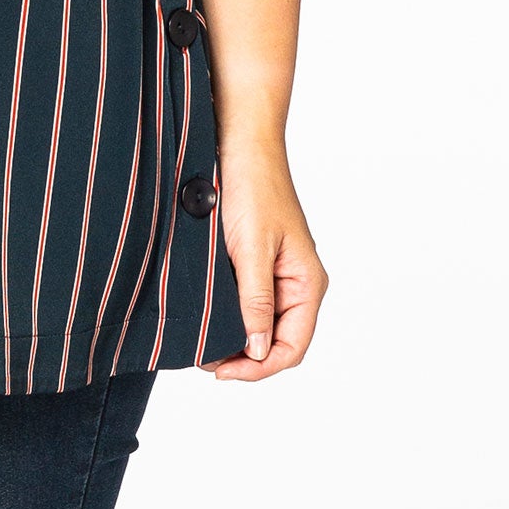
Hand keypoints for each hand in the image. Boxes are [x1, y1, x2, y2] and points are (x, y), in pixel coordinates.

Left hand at [202, 137, 327, 381]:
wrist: (239, 137)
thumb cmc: (252, 185)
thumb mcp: (252, 248)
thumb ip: (256, 300)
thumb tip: (258, 349)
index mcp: (307, 282)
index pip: (291, 347)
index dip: (258, 368)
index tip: (221, 371)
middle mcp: (296, 281)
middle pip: (276, 340)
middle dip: (244, 357)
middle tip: (204, 361)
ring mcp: (275, 270)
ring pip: (259, 322)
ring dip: (235, 337)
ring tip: (202, 342)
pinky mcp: (254, 257)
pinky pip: (247, 299)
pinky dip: (229, 313)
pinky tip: (205, 315)